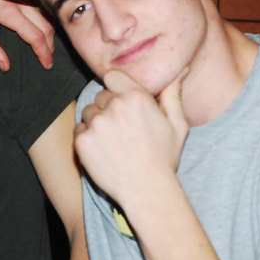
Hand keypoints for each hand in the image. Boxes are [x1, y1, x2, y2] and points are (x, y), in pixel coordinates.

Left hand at [0, 0, 54, 70]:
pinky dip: (46, 17)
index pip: (35, 36)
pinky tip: (43, 27)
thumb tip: (5, 66)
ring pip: (47, 13)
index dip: (43, 52)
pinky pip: (41, 3)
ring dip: (50, 31)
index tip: (46, 64)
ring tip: (47, 45)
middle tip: (48, 58)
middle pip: (46, 26)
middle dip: (50, 44)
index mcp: (8, 11)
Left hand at [74, 69, 188, 204]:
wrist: (147, 190)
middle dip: (107, 108)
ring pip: (88, 112)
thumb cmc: (163, 158)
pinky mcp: (83, 140)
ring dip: (96, 123)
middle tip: (121, 130)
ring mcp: (97, 123)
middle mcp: (115, 106)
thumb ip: (173, 94)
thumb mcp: (177, 125)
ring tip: (113, 142)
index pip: (112, 76)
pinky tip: (103, 151)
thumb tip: (180, 70)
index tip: (121, 102)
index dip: (115, 88)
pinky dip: (87, 138)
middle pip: (100, 96)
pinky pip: (79, 130)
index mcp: (137, 97)